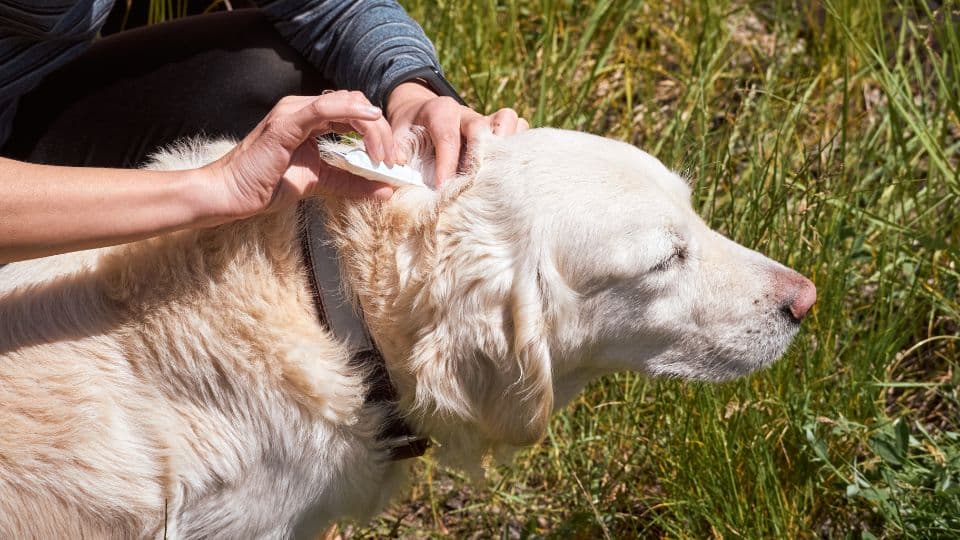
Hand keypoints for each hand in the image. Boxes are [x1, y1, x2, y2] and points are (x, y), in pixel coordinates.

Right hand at [201, 91, 397, 224]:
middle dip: (380, 131)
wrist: (231, 194)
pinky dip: (349, 111)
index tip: (392, 160)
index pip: (354, 113)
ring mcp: (292, 112)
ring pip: (345, 103)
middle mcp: (302, 109)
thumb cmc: (267, 185)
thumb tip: (387, 191)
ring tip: (382, 156)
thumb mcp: (321, 183)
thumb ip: (352, 183)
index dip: (378, 132)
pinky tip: (369, 119)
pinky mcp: (284, 123)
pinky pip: (321, 108)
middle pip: (355, 105)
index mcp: (310, 119)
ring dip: (371, 128)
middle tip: (391, 161)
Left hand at [386, 82, 528, 185]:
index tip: (443, 189)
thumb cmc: (409, 130)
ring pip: (508, 120)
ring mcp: (485, 119)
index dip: (447, 165)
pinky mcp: (498, 127)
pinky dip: (519, 145)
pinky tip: (509, 168)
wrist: (420, 113)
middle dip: (480, 157)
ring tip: (499, 172)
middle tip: (475, 184)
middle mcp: (465, 112)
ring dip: (506, 145)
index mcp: (439, 111)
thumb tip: (396, 177)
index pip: (447, 138)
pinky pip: (520, 128)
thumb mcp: (396, 137)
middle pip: (482, 126)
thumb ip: (397, 153)